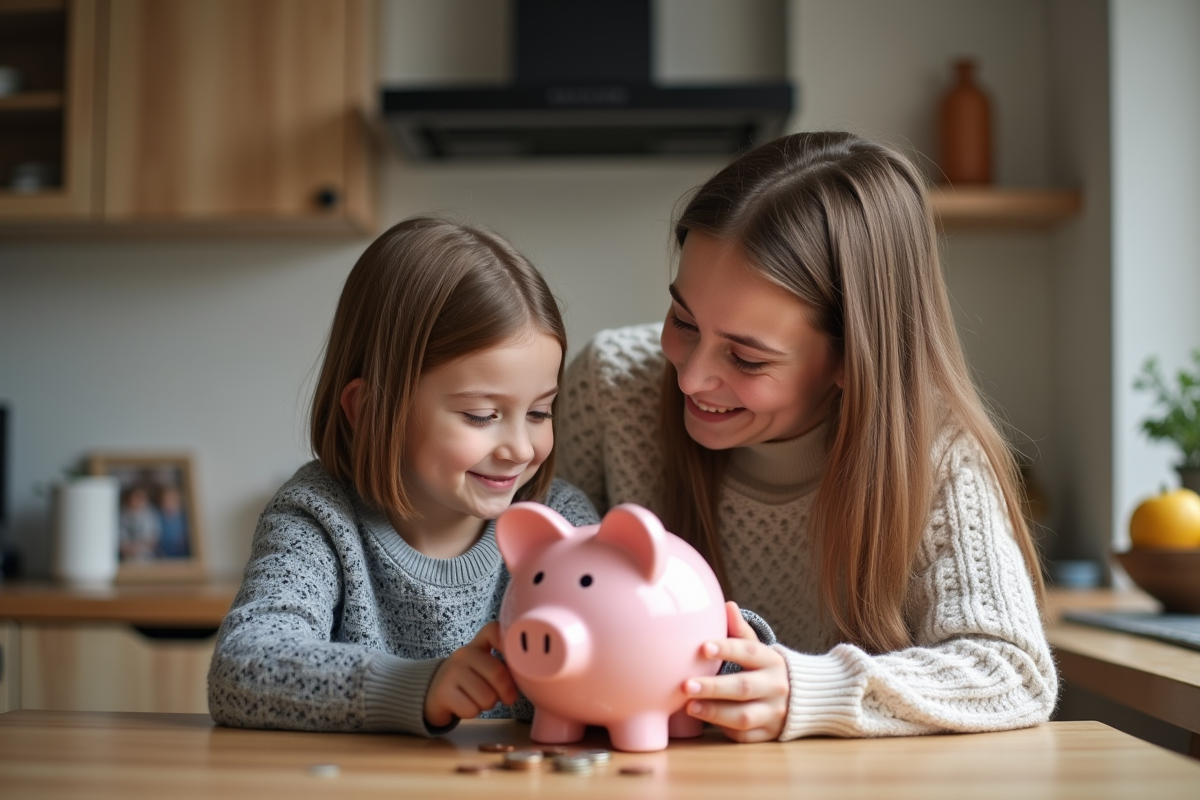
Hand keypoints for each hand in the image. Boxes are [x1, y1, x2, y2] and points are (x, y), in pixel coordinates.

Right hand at [424, 622, 517, 727]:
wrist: (431, 692)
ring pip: (486, 697)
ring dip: (487, 705)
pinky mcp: (442, 692)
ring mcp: (451, 672)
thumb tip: (526, 677)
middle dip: (506, 693)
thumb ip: (502, 666)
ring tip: (478, 699)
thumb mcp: (482, 667)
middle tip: (504, 698)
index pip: (493, 631)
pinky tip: (464, 705)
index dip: (508, 642)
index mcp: (477, 645)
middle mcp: (464, 653)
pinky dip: (472, 713)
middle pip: (498, 674)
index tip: (515, 660)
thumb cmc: (468, 681)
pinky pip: (471, 709)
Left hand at [682, 601, 789, 742]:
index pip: (750, 651)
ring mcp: (773, 712)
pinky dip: (723, 729)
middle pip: (744, 687)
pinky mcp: (767, 733)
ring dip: (714, 712)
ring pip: (743, 716)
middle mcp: (776, 686)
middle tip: (686, 685)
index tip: (703, 647)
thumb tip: (727, 606)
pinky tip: (704, 720)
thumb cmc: (765, 669)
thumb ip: (740, 631)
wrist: (801, 700)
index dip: (727, 649)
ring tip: (689, 706)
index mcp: (772, 660)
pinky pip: (744, 735)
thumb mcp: (759, 649)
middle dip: (713, 687)